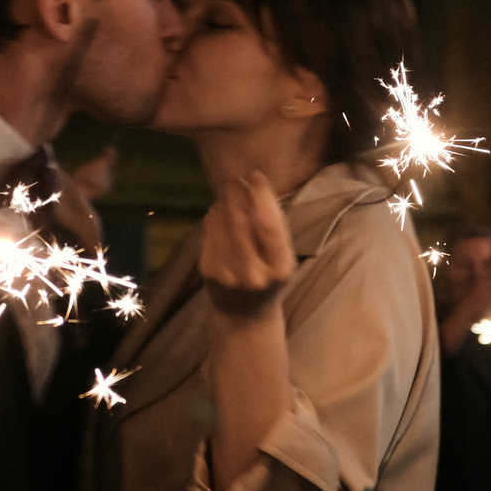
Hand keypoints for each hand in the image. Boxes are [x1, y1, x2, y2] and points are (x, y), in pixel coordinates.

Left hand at [199, 171, 296, 318]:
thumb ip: (273, 228)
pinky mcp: (208, 271)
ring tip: (229, 193)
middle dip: (238, 194)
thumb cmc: (269, 278)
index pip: (269, 225)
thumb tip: (254, 185)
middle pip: (241, 221)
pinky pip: (209, 233)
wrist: (243, 315)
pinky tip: (219, 211)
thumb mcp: (281, 258)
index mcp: (279, 269)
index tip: (256, 175)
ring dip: (225, 203)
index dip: (261, 196)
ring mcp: (228, 274)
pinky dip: (214, 216)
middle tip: (237, 179)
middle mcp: (253, 274)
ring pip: (222, 225)